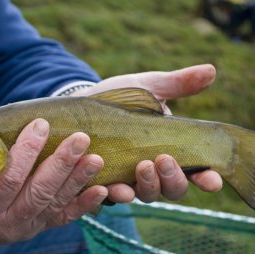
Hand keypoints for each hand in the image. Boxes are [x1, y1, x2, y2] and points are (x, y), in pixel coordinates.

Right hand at [0, 118, 106, 252]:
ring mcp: (26, 227)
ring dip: (77, 180)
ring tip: (96, 159)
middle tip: (79, 139)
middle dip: (61, 164)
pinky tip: (102, 190)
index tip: (40, 125)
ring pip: (55, 204)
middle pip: (38, 192)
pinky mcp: (39, 228)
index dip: (26, 152)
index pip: (8, 179)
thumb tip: (15, 119)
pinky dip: (84, 204)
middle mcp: (6, 221)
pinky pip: (64, 218)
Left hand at [72, 64, 222, 202]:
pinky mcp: (103, 181)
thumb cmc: (119, 97)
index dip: (206, 178)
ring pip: (146, 195)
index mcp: (168, 149)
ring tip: (142, 167)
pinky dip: (114, 194)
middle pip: (172, 189)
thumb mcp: (147, 88)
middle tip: (163, 159)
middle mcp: (152, 169)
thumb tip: (210, 70)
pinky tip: (111, 188)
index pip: (195, 171)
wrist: (82, 103)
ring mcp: (128, 178)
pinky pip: (111, 196)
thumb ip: (176, 84)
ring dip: (148, 186)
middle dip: (173, 179)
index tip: (212, 180)